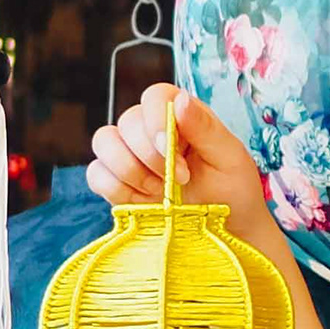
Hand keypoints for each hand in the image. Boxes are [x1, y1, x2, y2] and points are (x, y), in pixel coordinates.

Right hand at [87, 83, 288, 264]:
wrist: (228, 232)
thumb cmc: (233, 192)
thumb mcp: (229, 158)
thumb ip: (205, 128)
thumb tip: (181, 100)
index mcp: (182, 116)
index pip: (154, 96)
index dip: (155, 119)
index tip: (170, 149)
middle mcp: (151, 130)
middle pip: (127, 122)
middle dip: (149, 155)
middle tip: (180, 180)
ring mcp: (130, 155)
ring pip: (103, 142)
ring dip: (130, 170)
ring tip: (160, 192)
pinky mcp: (117, 181)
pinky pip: (96, 174)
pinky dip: (116, 189)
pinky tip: (144, 202)